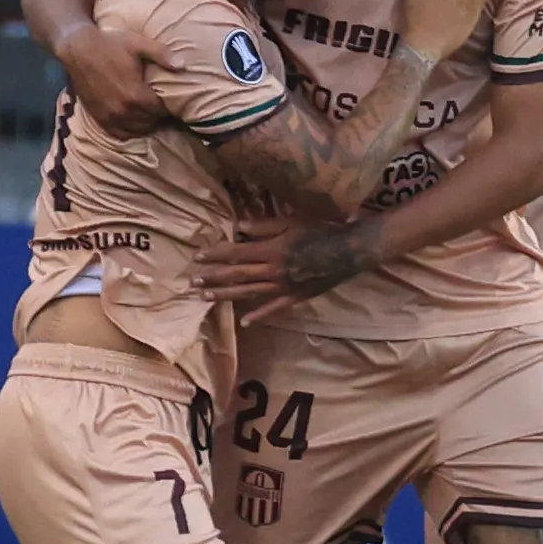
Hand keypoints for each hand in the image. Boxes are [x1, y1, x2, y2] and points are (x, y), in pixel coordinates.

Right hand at [54, 23, 175, 138]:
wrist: (77, 50)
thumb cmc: (110, 44)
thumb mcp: (138, 43)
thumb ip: (162, 54)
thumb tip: (183, 66)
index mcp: (136, 95)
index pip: (161, 110)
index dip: (170, 107)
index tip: (173, 101)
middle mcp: (123, 110)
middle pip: (151, 122)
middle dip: (160, 116)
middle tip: (163, 107)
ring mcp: (110, 116)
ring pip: (137, 130)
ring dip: (147, 123)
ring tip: (151, 114)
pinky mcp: (99, 118)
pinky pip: (119, 134)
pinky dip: (130, 130)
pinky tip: (135, 121)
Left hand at [193, 217, 385, 325]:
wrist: (349, 251)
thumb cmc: (321, 230)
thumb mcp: (291, 222)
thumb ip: (265, 225)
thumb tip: (239, 227)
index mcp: (272, 250)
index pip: (236, 253)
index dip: (216, 254)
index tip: (198, 257)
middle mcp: (274, 271)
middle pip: (238, 275)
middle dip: (214, 277)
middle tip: (193, 281)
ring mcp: (284, 287)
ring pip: (249, 292)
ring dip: (226, 295)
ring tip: (206, 297)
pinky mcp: (296, 297)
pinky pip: (274, 308)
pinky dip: (259, 315)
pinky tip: (244, 322)